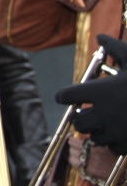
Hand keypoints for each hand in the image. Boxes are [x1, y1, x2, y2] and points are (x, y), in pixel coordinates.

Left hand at [56, 34, 126, 154]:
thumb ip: (115, 48)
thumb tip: (100, 36)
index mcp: (101, 91)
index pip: (66, 95)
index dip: (64, 96)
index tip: (65, 96)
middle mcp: (104, 112)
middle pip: (78, 122)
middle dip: (80, 118)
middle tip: (86, 113)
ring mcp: (116, 131)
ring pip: (93, 137)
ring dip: (96, 131)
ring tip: (105, 123)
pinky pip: (112, 148)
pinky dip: (114, 143)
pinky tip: (120, 133)